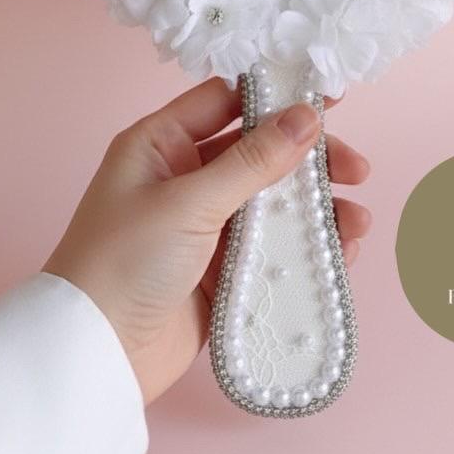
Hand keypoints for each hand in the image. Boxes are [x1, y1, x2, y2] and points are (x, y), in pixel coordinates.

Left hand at [43, 77, 371, 404]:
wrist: (95, 355)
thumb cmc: (124, 262)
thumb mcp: (189, 202)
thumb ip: (252, 160)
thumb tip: (306, 116)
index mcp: (161, 144)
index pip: (226, 102)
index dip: (277, 97)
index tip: (328, 99)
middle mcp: (182, 179)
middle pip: (260, 153)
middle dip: (310, 160)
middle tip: (355, 169)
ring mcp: (202, 227)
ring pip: (272, 204)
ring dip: (315, 209)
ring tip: (357, 220)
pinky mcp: (219, 272)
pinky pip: (270, 249)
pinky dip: (303, 248)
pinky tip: (339, 254)